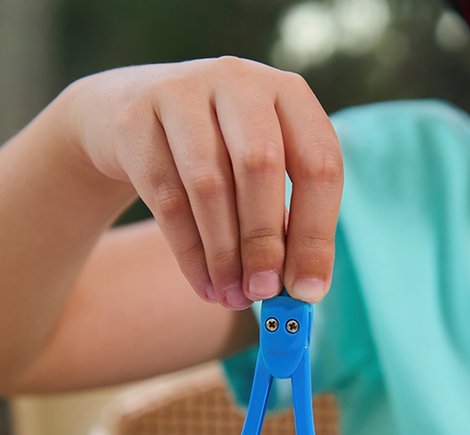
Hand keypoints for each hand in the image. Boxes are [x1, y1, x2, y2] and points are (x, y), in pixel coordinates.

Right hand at [64, 57, 342, 308]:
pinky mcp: (136, 119)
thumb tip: (304, 290)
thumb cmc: (218, 155)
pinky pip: (167, 199)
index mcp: (289, 95)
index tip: (308, 290)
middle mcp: (240, 82)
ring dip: (225, 254)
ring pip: (209, 185)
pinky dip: (190, 253)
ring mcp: (182, 91)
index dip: (317, 233)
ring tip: (233, 297)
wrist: (129, 115)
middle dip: (265, 242)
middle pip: (260, 166)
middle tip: (265, 294)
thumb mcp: (261, 174)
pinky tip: (205, 285)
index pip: (319, 164)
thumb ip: (287, 223)